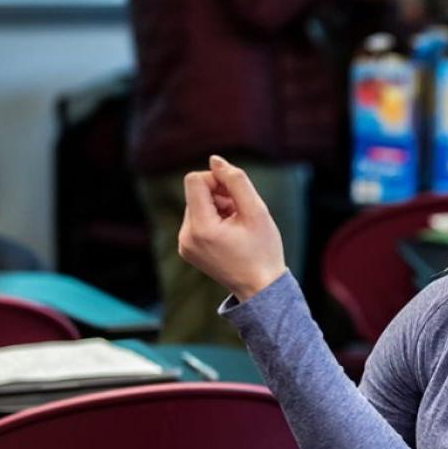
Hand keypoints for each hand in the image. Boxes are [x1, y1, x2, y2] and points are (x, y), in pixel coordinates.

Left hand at [178, 156, 287, 301]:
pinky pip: (196, 220)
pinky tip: (230, 234)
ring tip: (238, 225)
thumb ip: (236, 181)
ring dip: (218, 207)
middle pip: (196, 192)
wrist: (260, 288)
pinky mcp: (187, 249)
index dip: (217, 179)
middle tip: (242, 213)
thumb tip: (215, 160)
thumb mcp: (257, 211)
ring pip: (196, 205)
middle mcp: (186, 236)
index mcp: (201, 228)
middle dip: (220, 196)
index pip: (195, 180)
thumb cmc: (263, 250)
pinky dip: (213, 220)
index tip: (236, 194)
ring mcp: (184, 245)